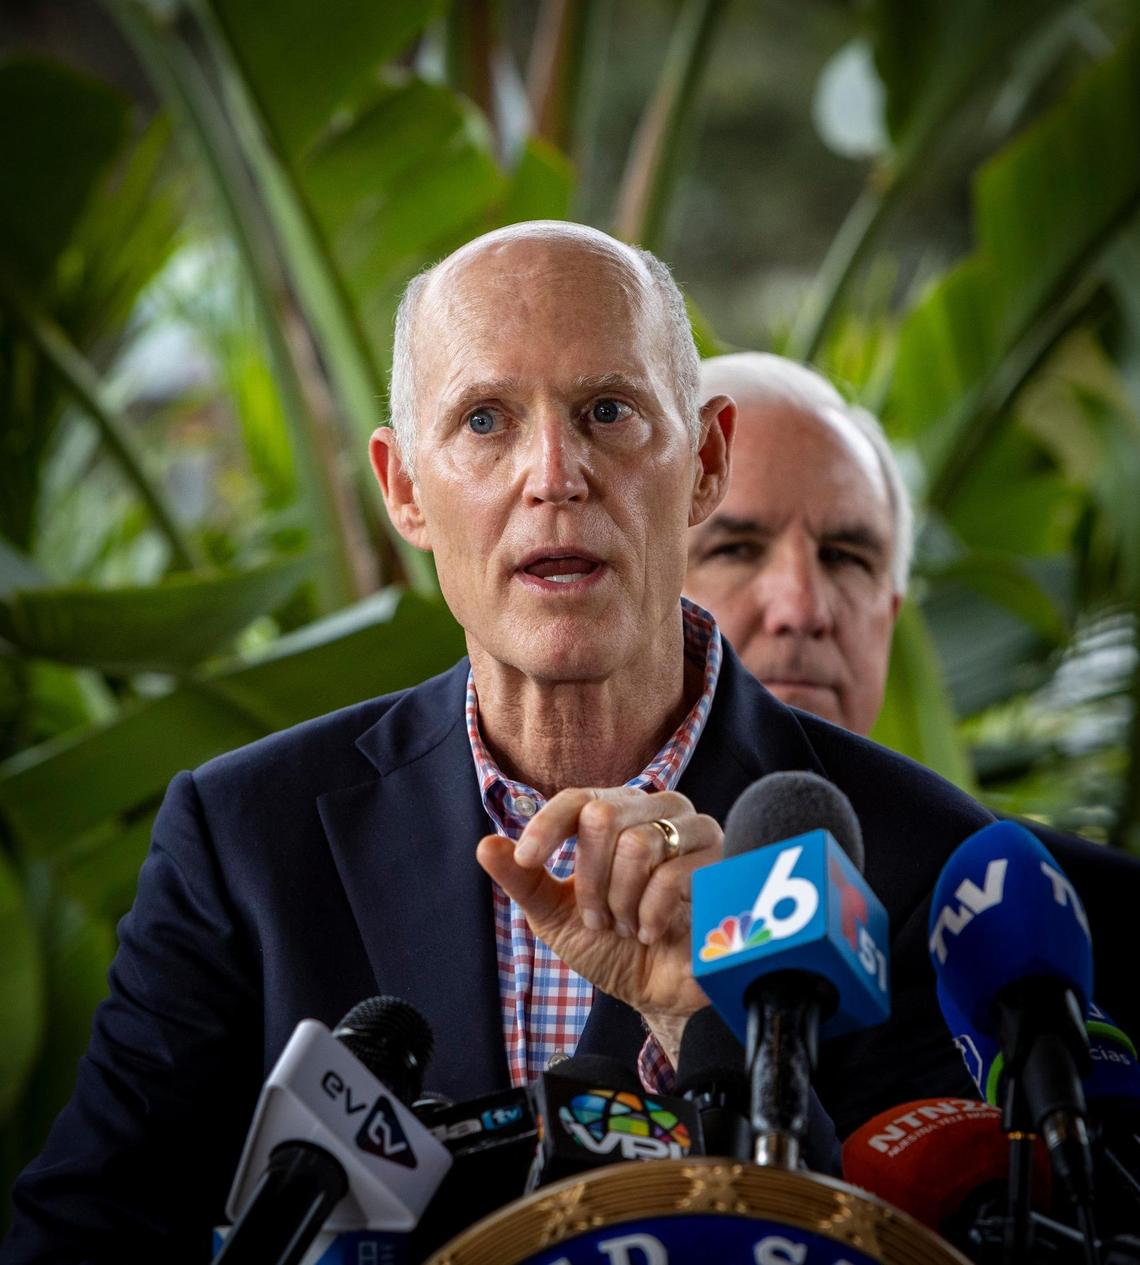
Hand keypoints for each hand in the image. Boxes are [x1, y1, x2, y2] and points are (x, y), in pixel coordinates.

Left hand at [475, 787, 721, 1035]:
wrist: (655, 993)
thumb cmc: (608, 946)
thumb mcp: (554, 914)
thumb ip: (523, 879)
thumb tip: (485, 845)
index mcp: (616, 814)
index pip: (577, 798)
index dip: (548, 826)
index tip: (528, 860)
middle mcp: (656, 812)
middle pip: (604, 815)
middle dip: (589, 878)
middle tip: (598, 917)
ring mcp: (693, 834)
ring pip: (639, 844)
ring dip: (620, 900)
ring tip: (627, 925)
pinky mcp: (720, 865)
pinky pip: (672, 876)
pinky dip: (648, 914)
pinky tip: (650, 933)